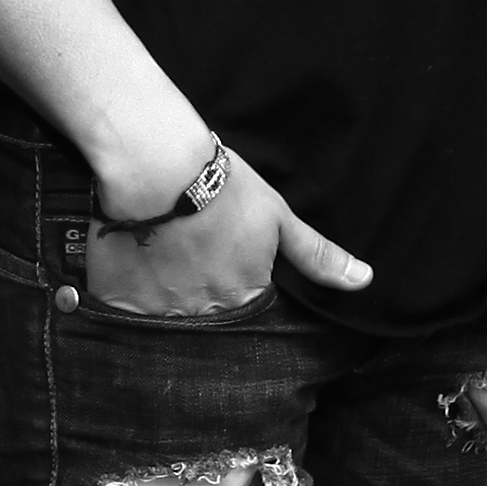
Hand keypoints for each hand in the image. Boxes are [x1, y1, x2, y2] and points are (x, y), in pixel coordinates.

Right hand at [82, 150, 373, 317]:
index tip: (224, 260)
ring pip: (168, 317)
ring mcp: (163, 314)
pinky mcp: (122, 305)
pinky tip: (132, 265)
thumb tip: (364, 281)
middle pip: (209, 318)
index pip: (250, 311)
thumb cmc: (222, 186)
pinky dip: (131, 295)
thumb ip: (317, 256)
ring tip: (161, 258)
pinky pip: (128, 314)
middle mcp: (207, 315)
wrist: (156, 167)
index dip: (237, 285)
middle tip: (190, 256)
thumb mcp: (277, 215)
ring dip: (167, 296)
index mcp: (247, 296)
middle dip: (202, 294)